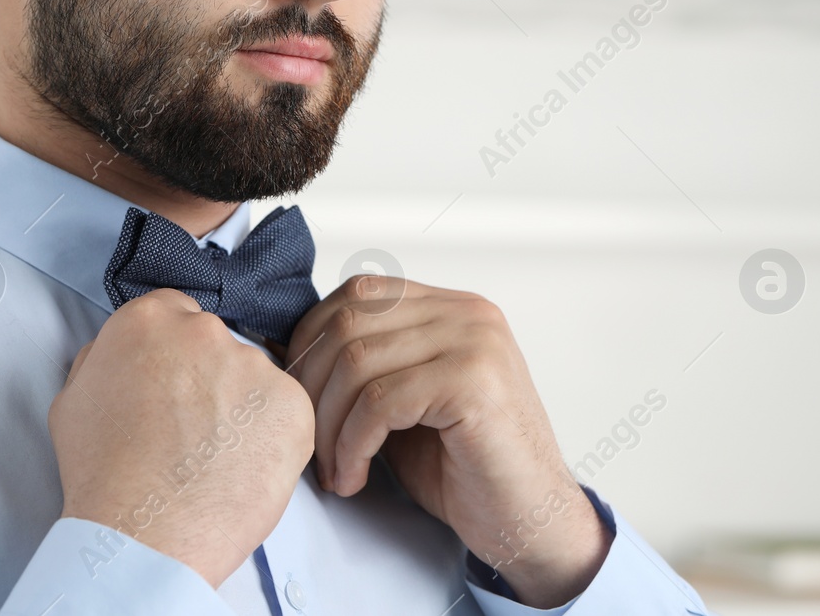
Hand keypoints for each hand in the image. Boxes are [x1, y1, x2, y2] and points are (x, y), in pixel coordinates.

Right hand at [48, 289, 315, 586]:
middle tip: (191, 432)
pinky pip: (286, 414)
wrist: (143, 533)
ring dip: (240, 410)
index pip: (174, 314)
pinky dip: (271, 439)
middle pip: (215, 346)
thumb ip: (102, 360)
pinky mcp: (291, 403)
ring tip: (214, 461)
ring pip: (252, 380)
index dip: (173, 355)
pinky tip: (241, 469)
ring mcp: (252, 364)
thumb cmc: (102, 476)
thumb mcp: (73, 400)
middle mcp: (203, 330)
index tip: (172, 386)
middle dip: (208, 380)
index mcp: (148, 320)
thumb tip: (122, 356)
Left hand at [286, 277, 611, 607]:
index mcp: (451, 308)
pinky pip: (380, 401)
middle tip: (304, 440)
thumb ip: (365, 367)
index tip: (295, 396)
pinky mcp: (474, 383)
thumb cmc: (466, 469)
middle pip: (349, 322)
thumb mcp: (405, 402)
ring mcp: (475, 343)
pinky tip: (353, 476)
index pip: (359, 293)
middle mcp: (467, 313)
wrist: (533, 525)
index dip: (311, 341)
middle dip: (310, 385)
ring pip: (358, 361)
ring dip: (329, 424)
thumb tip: (286, 350)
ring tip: (332, 468)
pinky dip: (352, 443)